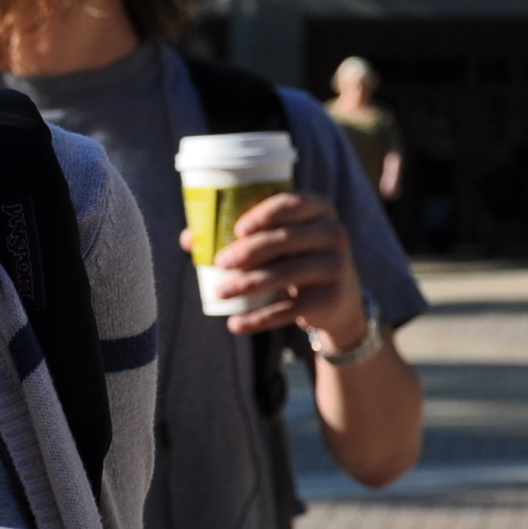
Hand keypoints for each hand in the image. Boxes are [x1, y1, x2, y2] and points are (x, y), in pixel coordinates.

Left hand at [181, 191, 367, 349]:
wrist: (339, 300)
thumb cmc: (296, 259)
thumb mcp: (281, 242)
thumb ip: (241, 235)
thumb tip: (189, 239)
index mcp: (319, 209)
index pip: (293, 203)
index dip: (265, 214)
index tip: (237, 229)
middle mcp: (334, 233)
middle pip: (286, 239)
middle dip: (250, 251)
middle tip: (220, 262)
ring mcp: (337, 266)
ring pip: (287, 274)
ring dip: (249, 285)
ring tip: (220, 293)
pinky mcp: (331, 298)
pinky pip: (290, 309)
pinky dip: (260, 319)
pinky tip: (236, 325)